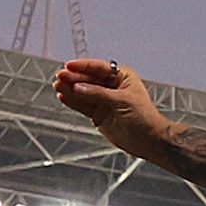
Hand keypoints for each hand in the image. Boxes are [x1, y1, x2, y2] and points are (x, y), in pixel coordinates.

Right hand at [54, 58, 173, 157]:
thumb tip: (79, 87)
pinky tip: (63, 96)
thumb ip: (98, 94)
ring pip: (83, 92)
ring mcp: (104, 101)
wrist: (148, 139)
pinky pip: (82, 105)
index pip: (99, 68)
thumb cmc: (144, 117)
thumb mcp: (121, 101)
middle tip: (60, 77)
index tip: (68, 66)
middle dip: (74, 78)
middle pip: (88, 80)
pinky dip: (72, 101)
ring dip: (70, 89)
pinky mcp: (98, 114)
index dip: (83, 66)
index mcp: (122, 77)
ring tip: (57, 86)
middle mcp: (111, 87)